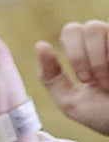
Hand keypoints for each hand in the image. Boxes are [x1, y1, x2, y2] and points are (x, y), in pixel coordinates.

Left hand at [37, 20, 108, 135]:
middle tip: (91, 80)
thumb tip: (40, 45)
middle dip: (79, 58)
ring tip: (107, 82)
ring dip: (98, 61)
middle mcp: (105, 41)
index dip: (73, 53)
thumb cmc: (103, 113)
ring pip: (95, 28)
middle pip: (80, 28)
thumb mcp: (70, 99)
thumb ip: (51, 76)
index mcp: (87, 52)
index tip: (83, 79)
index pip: (71, 31)